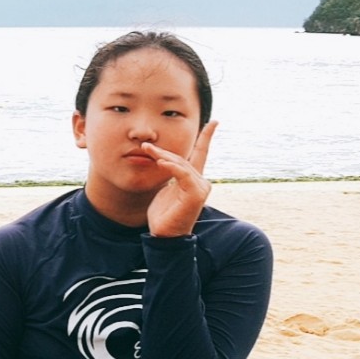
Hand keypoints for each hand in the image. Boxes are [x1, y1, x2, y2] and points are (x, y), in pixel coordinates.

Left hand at [143, 121, 217, 236]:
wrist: (165, 237)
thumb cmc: (163, 216)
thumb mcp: (165, 190)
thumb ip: (169, 175)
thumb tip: (162, 160)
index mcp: (194, 180)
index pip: (201, 154)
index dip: (207, 137)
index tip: (214, 122)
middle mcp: (201, 182)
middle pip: (183, 158)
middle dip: (163, 151)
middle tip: (145, 146)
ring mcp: (200, 188)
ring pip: (181, 164)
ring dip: (162, 156)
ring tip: (147, 151)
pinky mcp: (195, 194)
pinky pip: (182, 174)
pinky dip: (171, 167)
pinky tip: (160, 162)